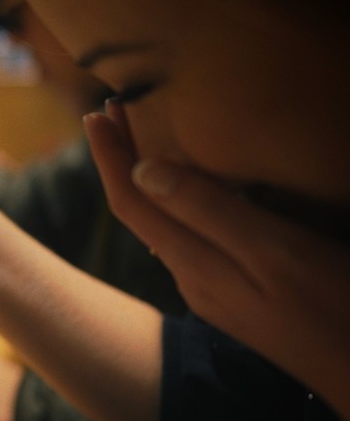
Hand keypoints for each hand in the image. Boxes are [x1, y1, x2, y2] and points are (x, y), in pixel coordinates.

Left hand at [85, 102, 349, 420]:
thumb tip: (142, 170)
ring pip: (166, 224)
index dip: (111, 156)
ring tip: (140, 138)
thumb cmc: (332, 309)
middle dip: (122, 162)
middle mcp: (194, 277)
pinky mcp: (242, 293)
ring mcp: (217, 289)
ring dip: (148, 179)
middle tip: (109, 112)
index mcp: (195, 264)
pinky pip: (195, 237)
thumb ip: (209, 211)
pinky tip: (196, 187)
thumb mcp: (272, 251)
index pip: (131, 203)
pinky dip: (182, 200)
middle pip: (141, 212)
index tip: (95, 113)